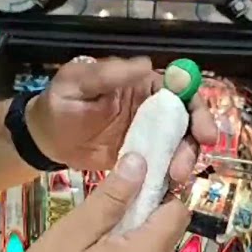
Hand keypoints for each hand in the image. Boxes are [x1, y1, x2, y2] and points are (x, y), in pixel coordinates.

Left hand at [27, 57, 218, 181]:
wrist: (46, 138)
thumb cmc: (61, 102)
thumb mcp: (79, 82)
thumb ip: (109, 74)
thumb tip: (144, 65)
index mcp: (143, 84)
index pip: (181, 89)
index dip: (198, 108)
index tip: (204, 132)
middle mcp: (153, 109)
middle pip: (188, 121)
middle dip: (195, 142)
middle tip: (186, 165)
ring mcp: (149, 136)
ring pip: (180, 146)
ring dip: (183, 161)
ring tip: (173, 178)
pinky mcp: (142, 159)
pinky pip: (163, 165)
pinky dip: (169, 176)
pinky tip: (166, 186)